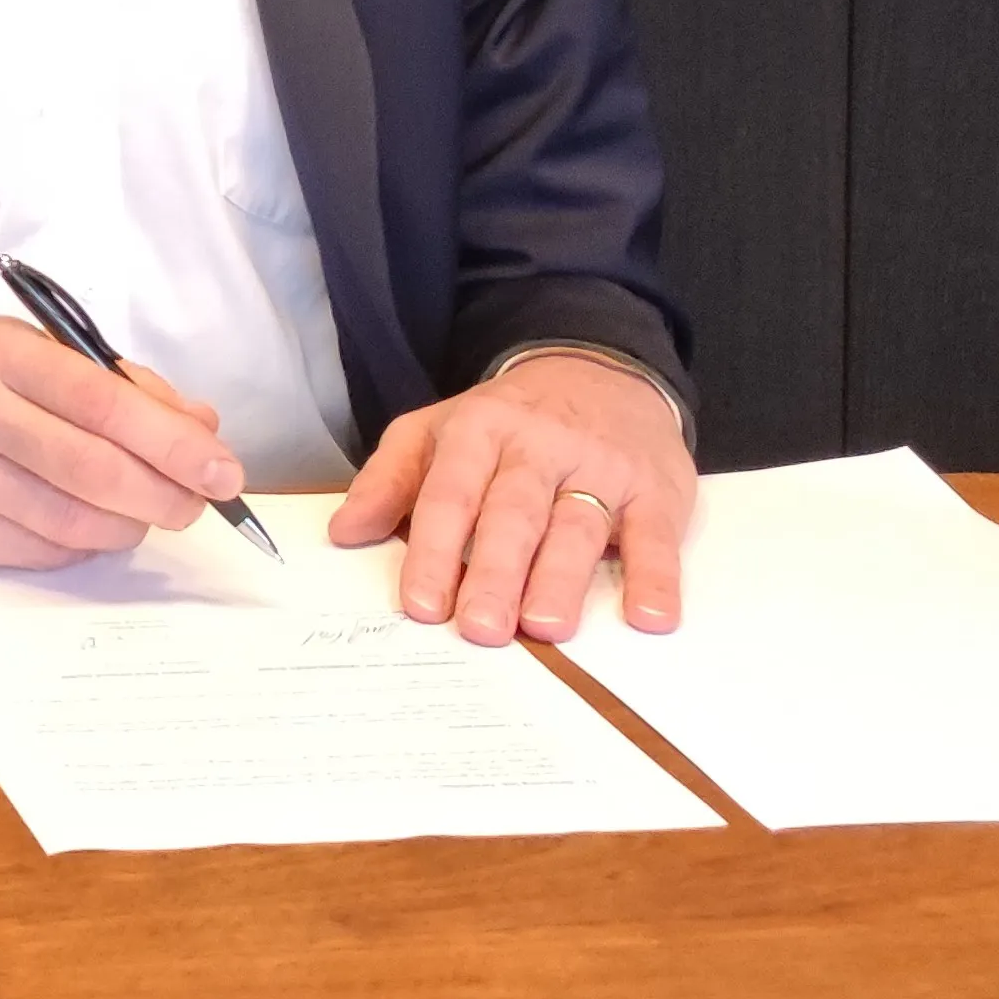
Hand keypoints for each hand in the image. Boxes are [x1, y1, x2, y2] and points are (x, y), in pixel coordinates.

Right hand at [0, 321, 246, 570]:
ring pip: (72, 523)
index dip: (172, 442)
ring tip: (146, 512)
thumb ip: (118, 385)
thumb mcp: (31, 354)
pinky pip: (40, 553)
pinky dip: (82, 545)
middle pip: (93, 470)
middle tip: (199, 503)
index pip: (101, 402)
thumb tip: (200, 428)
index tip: (221, 467)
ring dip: (129, 526)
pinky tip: (87, 524)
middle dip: (165, 494)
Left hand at [327, 353, 692, 645]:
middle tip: (480, 628)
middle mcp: (539, 446)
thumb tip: (342, 532)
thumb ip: (391, 479)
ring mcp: (600, 466)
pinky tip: (650, 617)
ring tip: (545, 627)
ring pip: (578, 525)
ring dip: (561, 578)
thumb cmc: (510, 422)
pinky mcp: (655, 488)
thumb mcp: (439, 430)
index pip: (450, 493)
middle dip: (494, 572)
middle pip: (513, 513)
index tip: (422, 605)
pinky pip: (656, 535)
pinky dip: (656, 577)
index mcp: (479, 431)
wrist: (602, 370)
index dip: (433, 550)